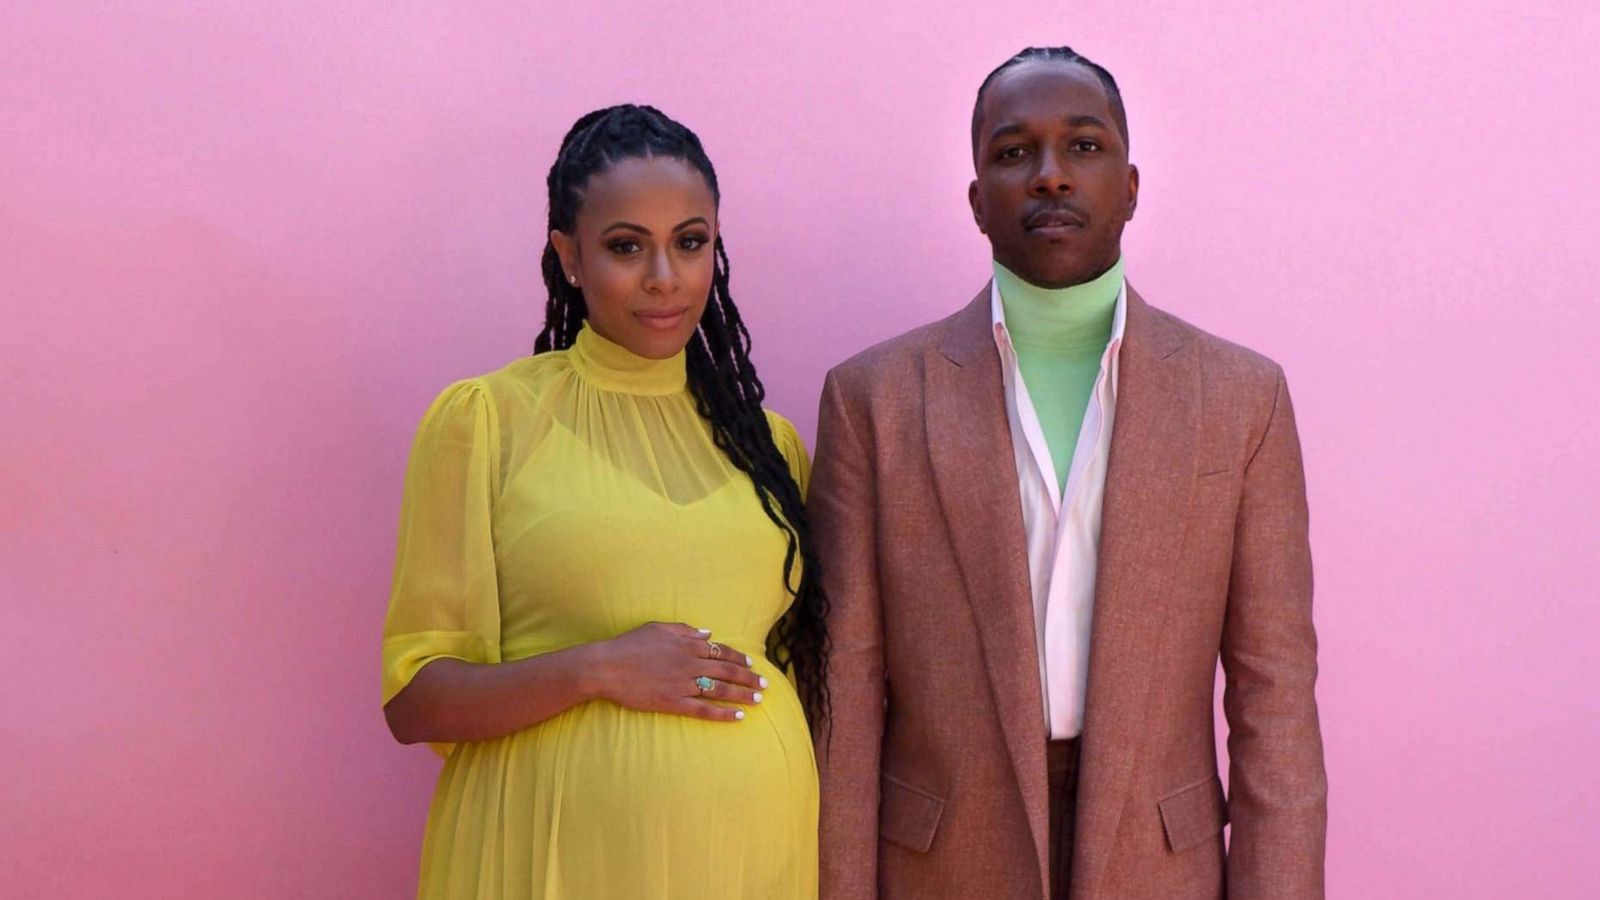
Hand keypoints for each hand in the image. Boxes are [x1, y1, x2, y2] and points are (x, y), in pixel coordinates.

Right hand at [591, 622, 767, 721]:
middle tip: (765, 685)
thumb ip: (685, 630)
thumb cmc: (630, 644)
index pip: (721, 650)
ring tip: (758, 700)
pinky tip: (737, 717)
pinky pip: (703, 709)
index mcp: (688, 644)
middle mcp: (690, 663)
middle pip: (727, 670)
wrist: (607, 666)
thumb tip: (708, 633)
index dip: (739, 657)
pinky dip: (722, 713)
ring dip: (742, 695)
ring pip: (720, 690)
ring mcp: (683, 684)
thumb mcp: (658, 628)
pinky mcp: (673, 702)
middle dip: (748, 678)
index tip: (751, 663)